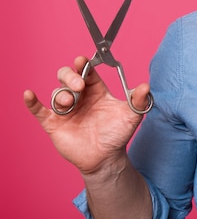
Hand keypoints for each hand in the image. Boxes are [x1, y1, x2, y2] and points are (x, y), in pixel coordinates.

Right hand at [23, 56, 150, 175]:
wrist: (106, 158)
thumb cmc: (118, 134)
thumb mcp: (131, 116)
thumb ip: (139, 100)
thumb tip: (146, 86)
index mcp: (96, 90)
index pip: (87, 71)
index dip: (83, 64)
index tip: (82, 60)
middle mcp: (80, 96)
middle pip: (68, 76)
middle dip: (70, 76)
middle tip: (79, 84)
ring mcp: (66, 109)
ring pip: (56, 92)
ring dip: (62, 94)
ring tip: (70, 103)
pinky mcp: (53, 123)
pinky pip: (39, 110)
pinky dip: (32, 102)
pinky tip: (29, 95)